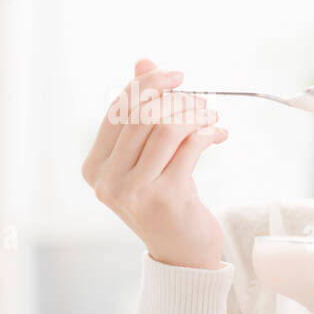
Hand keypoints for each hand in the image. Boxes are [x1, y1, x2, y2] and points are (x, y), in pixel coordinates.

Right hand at [81, 58, 229, 269]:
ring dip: (195, 113)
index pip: (118, 110)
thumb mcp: (146, 156)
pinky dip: (208, 132)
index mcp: (95, 166)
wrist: (181, 252)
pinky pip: (190, 147)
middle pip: (141, 115)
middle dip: (176, 98)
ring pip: (166, 127)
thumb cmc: (163, 198)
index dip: (148, 84)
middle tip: (201, 99)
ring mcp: (134, 191)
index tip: (176, 76)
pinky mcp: (166, 197)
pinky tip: (218, 133)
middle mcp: (108, 180)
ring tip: (211, 115)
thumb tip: (143, 61)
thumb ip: (140, 111)